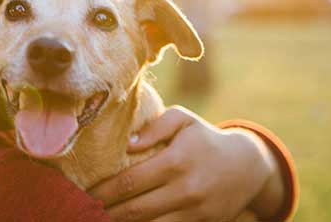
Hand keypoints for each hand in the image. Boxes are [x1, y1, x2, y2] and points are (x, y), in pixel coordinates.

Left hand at [88, 106, 283, 221]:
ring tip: (101, 221)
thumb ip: (155, 127)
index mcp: (176, 161)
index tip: (85, 195)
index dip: (104, 192)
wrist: (247, 166)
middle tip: (83, 214)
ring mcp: (195, 212)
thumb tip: (129, 144)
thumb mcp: (183, 120)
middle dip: (106, 214)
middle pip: (135, 210)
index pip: (129, 182)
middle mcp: (185, 189)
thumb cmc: (205, 138)